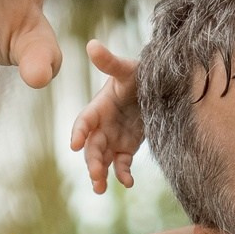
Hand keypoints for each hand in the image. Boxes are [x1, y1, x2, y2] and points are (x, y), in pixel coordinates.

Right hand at [68, 40, 144, 191]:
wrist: (158, 87)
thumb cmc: (140, 74)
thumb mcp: (127, 69)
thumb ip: (110, 62)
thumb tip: (91, 44)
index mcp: (100, 106)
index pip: (85, 120)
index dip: (80, 131)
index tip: (76, 145)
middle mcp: (103, 125)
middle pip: (93, 146)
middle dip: (91, 161)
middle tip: (95, 176)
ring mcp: (114, 138)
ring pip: (103, 159)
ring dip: (100, 173)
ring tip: (100, 189)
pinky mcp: (127, 148)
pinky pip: (122, 164)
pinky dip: (123, 174)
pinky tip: (128, 183)